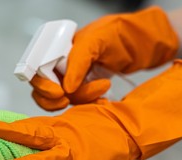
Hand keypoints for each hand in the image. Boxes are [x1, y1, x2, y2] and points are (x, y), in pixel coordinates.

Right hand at [31, 6, 178, 110]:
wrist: (145, 44)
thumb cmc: (121, 33)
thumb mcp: (97, 39)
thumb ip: (78, 60)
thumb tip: (66, 86)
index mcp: (57, 48)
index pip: (36, 70)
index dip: (42, 85)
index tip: (59, 92)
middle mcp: (61, 63)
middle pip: (43, 89)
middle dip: (54, 97)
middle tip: (68, 97)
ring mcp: (73, 77)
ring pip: (61, 99)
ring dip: (79, 99)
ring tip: (102, 87)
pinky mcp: (86, 89)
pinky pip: (78, 103)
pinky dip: (87, 103)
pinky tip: (102, 95)